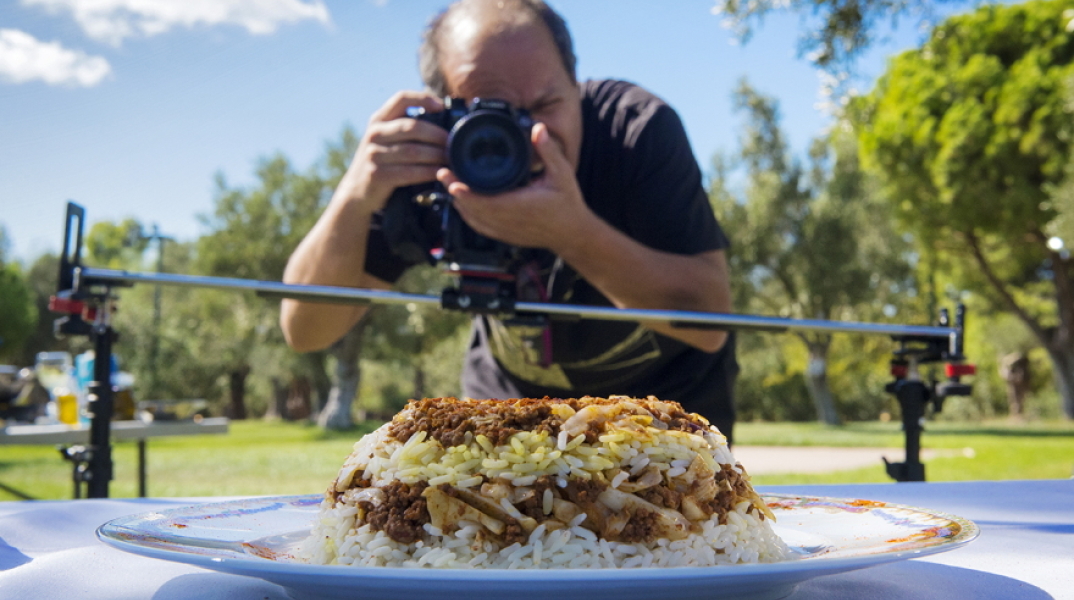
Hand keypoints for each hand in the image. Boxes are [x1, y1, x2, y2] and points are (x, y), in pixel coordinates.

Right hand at [334, 91, 448, 215]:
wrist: (357, 190)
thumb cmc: (382, 161)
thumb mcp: (386, 138)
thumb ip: (405, 128)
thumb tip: (442, 117)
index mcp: (379, 120)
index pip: (401, 99)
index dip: (423, 99)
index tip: (441, 107)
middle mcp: (375, 134)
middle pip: (413, 127)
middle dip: (438, 135)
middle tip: (455, 142)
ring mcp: (374, 154)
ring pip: (414, 151)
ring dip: (437, 155)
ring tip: (452, 159)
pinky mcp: (378, 175)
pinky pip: (410, 172)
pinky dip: (428, 172)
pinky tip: (439, 173)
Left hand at [438, 122, 594, 252]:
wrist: (573, 234)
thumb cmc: (568, 204)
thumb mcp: (562, 173)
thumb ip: (548, 150)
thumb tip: (538, 128)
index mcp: (519, 205)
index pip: (482, 201)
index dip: (463, 191)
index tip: (450, 177)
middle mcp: (508, 221)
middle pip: (470, 209)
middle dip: (454, 191)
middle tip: (442, 172)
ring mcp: (505, 231)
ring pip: (472, 219)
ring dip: (459, 203)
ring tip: (449, 183)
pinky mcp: (505, 236)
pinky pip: (479, 227)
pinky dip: (468, 215)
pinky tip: (462, 203)